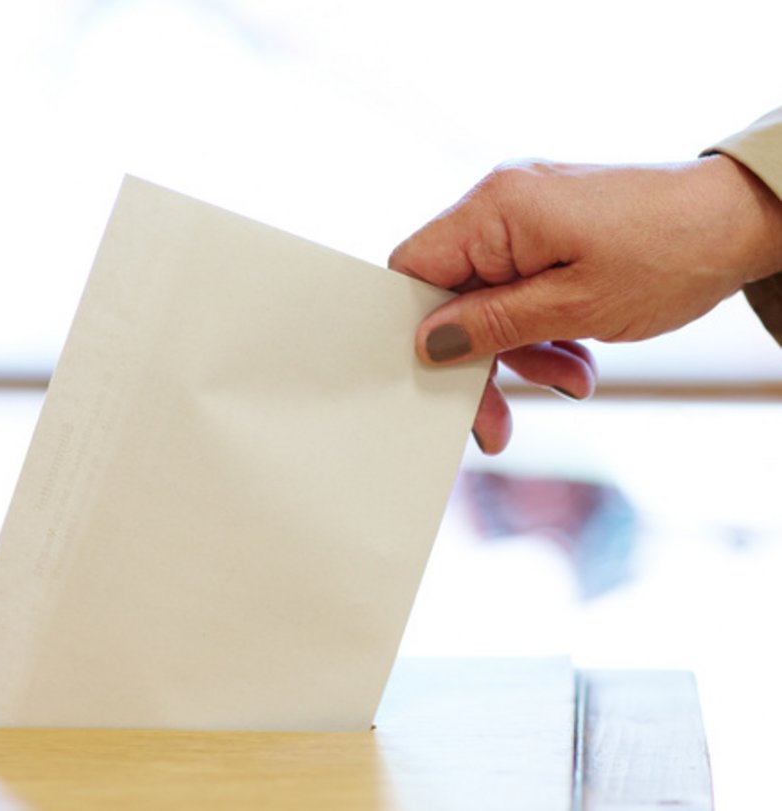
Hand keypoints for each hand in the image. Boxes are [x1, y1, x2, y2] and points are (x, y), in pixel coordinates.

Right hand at [389, 155, 781, 452]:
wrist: (741, 219)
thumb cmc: (671, 250)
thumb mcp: (575, 306)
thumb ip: (493, 324)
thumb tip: (430, 342)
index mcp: (495, 209)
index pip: (413, 267)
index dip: (416, 327)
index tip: (445, 378)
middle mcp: (501, 205)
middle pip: (451, 294)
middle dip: (480, 358)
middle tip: (499, 419)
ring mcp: (524, 218)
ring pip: (488, 300)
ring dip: (521, 351)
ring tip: (571, 378)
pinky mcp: (547, 233)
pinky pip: (520, 290)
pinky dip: (542, 330)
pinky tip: (576, 357)